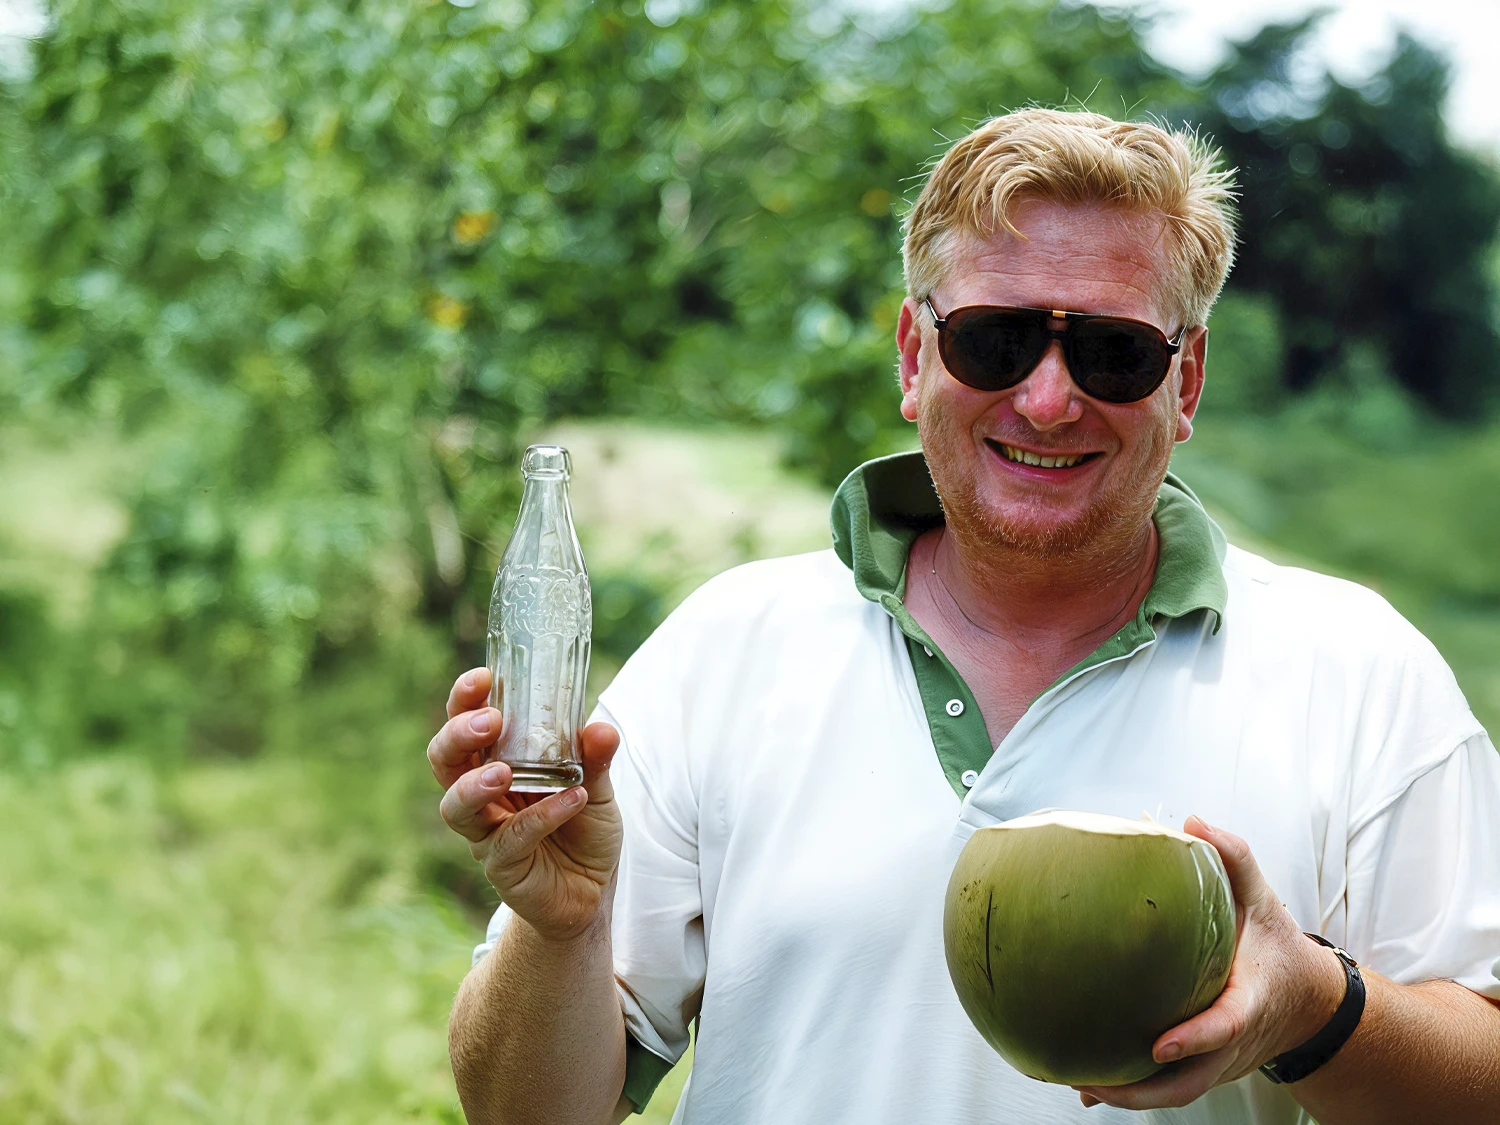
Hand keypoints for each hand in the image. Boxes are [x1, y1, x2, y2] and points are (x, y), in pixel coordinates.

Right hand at [429, 668, 624, 942]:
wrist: (593, 891)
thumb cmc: (583, 829)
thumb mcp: (598, 787)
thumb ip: (596, 758)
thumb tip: (601, 728)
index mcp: (496, 763)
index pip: (464, 725)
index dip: (465, 700)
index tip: (483, 676)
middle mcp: (481, 796)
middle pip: (444, 762)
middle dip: (457, 736)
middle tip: (488, 722)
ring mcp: (486, 834)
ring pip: (455, 808)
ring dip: (475, 785)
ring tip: (504, 772)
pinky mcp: (502, 867)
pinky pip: (511, 840)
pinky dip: (542, 817)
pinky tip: (571, 799)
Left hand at [1074, 816, 1346, 1109]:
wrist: (1308, 1002)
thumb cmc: (1277, 947)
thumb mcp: (1266, 900)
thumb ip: (1235, 860)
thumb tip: (1193, 820)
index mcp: (1248, 1003)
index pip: (1223, 1027)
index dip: (1194, 1039)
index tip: (1158, 1044)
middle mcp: (1231, 1044)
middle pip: (1190, 1082)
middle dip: (1141, 1090)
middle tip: (1092, 1080)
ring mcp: (1217, 1064)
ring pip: (1174, 1093)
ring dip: (1126, 1095)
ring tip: (1078, 1084)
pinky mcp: (1203, 1069)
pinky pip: (1166, 1088)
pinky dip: (1128, 1091)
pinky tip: (1087, 1087)